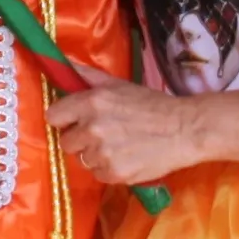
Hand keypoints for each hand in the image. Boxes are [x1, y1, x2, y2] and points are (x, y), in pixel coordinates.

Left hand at [44, 62, 206, 183]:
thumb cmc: (152, 104)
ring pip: (82, 160)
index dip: (64, 120)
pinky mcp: (115, 173)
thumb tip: (62, 63)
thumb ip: (87, 76)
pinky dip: (109, 170)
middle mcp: (92, 127)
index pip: (53, 116)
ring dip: (95, 156)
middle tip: (102, 135)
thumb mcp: (119, 84)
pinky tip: (126, 159)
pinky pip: (98, 175)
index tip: (74, 121)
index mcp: (91, 102)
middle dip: (80, 140)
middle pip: (66, 142)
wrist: (185, 129)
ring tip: (118, 147)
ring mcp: (103, 152)